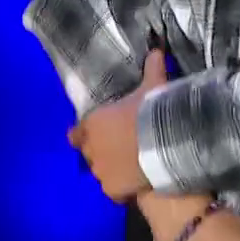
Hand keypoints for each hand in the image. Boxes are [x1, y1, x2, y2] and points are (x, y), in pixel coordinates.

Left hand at [69, 49, 165, 200]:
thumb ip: (151, 68)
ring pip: (101, 172)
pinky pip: (114, 191)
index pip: (77, 133)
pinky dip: (121, 189)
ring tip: (129, 167)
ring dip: (110, 169)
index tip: (93, 134)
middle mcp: (90, 148)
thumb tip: (156, 49)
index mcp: (93, 123)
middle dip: (99, 151)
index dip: (83, 133)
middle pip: (88, 153)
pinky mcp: (112, 190)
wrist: (162, 144)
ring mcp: (100, 171)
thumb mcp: (152, 86)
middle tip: (118, 148)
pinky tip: (133, 185)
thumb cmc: (151, 112)